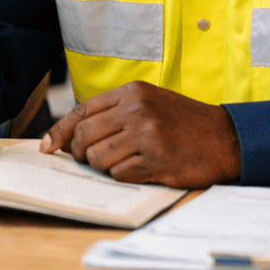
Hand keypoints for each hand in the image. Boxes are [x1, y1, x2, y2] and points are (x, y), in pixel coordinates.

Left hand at [39, 80, 240, 187]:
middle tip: (84, 159)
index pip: (82, 111)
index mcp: (130, 93)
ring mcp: (147, 135)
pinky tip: (138, 169)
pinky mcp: (157, 161)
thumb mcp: (148, 102)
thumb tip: (72, 135)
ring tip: (120, 162)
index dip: (59, 131)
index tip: (46, 146)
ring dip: (102, 166)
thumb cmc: (181, 121)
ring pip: (98, 157)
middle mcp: (136, 110)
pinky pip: (120, 174)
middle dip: (78, 152)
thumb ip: (114, 112)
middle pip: (85, 136)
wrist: (224, 137)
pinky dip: (122, 176)